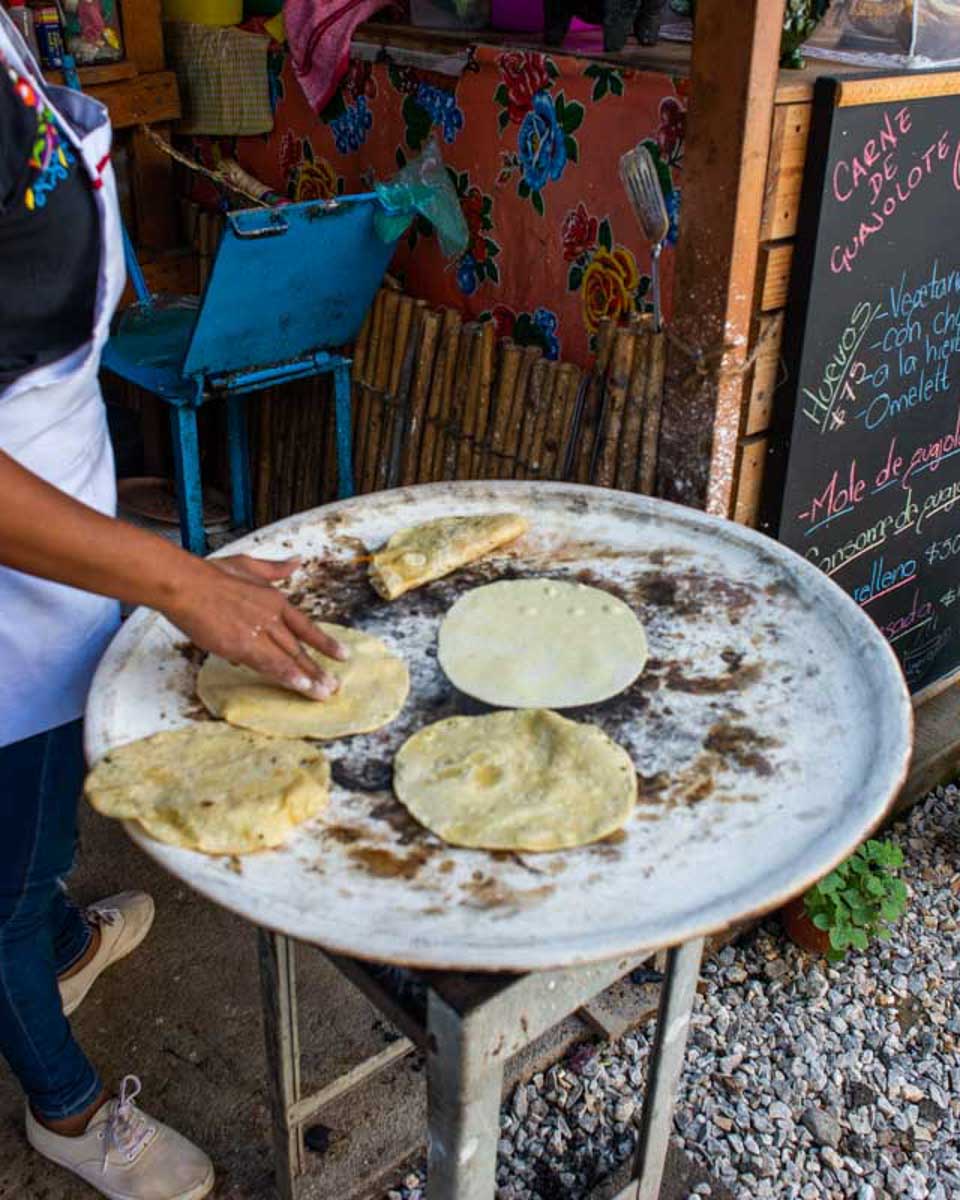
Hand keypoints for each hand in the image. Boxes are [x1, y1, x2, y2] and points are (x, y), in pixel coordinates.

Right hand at [162, 555, 347, 699]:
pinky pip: (268, 664)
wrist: (186, 583)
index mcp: (275, 599)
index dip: (325, 642)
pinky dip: (286, 676)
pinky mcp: (241, 644)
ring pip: (288, 659)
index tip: (343, 655)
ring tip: (323, 693)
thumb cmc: (210, 574)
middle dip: (318, 669)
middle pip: (299, 648)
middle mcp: (272, 617)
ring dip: (307, 677)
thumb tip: (297, 561)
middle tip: (334, 686)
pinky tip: (299, 686)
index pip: (306, 626)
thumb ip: (275, 568)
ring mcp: (258, 631)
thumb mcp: (248, 564)